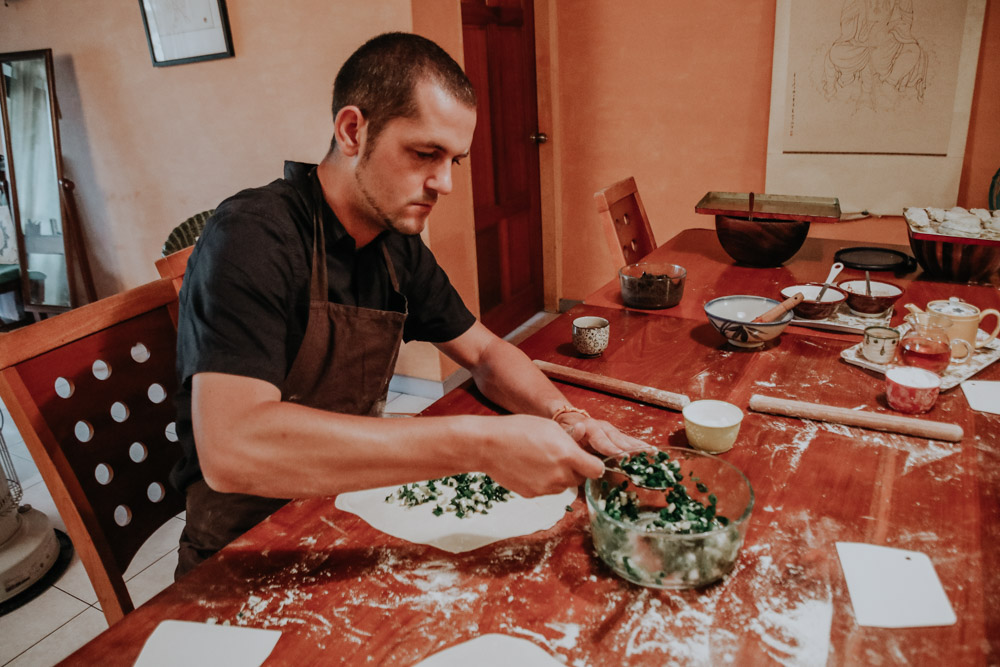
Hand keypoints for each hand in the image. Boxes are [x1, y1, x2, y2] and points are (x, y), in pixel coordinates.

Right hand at [478, 415, 604, 497]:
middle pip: (580, 479)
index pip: (596, 470)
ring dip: (560, 475)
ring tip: (542, 459)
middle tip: (561, 455)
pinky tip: (530, 466)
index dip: (595, 464)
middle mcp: (559, 476)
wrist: (488, 445)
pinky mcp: (532, 494)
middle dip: (576, 469)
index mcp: (567, 456)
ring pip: (563, 485)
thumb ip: (570, 436)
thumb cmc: (518, 429)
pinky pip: (547, 490)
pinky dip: (544, 481)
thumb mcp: (549, 426)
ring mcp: (545, 488)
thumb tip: (583, 435)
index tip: (590, 459)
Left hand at [557, 414, 653, 457]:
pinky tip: (651, 450)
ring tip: (653, 452)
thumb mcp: (565, 433)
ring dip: (639, 447)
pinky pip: (629, 441)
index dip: (612, 448)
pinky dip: (640, 445)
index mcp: (591, 428)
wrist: (570, 420)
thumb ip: (572, 434)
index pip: (602, 440)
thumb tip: (579, 428)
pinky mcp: (616, 435)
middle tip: (643, 456)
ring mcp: (611, 431)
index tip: (622, 455)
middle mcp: (604, 428)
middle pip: (619, 440)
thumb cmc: (568, 431)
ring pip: (626, 440)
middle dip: (631, 449)